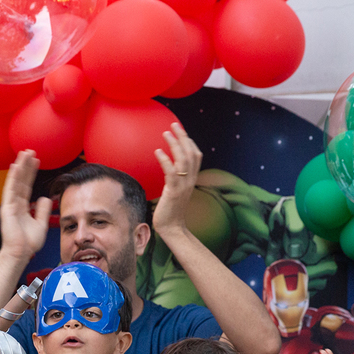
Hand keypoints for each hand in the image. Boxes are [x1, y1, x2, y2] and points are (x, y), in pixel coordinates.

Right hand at [0, 150, 52, 263]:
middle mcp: (15, 202)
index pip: (27, 185)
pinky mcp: (7, 208)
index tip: (36, 160)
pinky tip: (16, 167)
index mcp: (22, 206)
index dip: (32, 172)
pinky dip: (13, 178)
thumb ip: (43, 211)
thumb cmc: (29, 242)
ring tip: (25, 153)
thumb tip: (45, 198)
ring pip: (16, 181)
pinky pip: (10, 190)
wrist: (20, 253)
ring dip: (20, 167)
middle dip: (26, 165)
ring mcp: (10, 204)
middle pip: (21, 180)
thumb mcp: (41, 224)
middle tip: (30, 150)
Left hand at [151, 122, 201, 237]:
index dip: (189, 142)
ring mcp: (183, 186)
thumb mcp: (175, 192)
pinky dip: (165, 160)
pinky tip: (158, 151)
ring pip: (183, 159)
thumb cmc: (170, 211)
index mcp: (191, 180)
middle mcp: (190, 180)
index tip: (180, 131)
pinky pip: (171, 172)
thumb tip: (168, 170)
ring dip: (174, 144)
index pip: (196, 156)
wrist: (172, 229)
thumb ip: (174, 180)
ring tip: (166, 133)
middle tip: (174, 124)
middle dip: (183, 136)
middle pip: (191, 153)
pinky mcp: (174, 192)